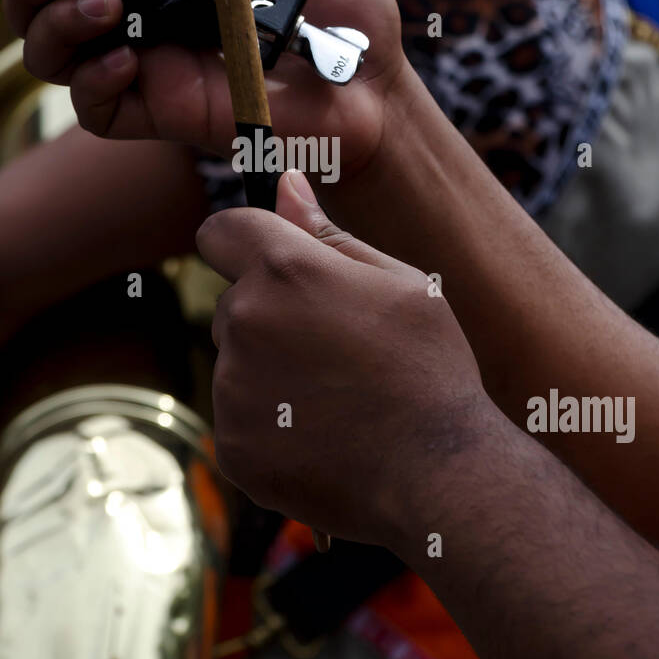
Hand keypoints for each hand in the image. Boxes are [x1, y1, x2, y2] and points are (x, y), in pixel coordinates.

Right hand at [2, 0, 406, 181]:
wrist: (373, 82)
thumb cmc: (342, 6)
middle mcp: (141, 20)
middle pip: (40, 5)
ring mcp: (146, 69)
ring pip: (50, 57)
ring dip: (55, 25)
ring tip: (106, 5)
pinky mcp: (161, 115)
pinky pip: (94, 109)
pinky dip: (94, 81)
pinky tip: (126, 57)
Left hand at [195, 171, 491, 546]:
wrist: (437, 475)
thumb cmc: (429, 369)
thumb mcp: (400, 282)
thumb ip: (328, 232)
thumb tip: (284, 183)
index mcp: (284, 270)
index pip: (221, 231)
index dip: (244, 242)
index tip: (273, 264)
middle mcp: (245, 322)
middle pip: (232, 301)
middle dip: (269, 313)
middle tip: (338, 349)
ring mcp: (233, 388)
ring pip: (235, 361)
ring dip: (269, 370)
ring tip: (337, 398)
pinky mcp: (232, 444)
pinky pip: (239, 417)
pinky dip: (271, 424)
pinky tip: (323, 435)